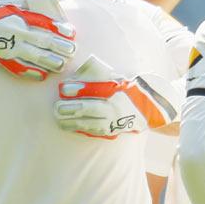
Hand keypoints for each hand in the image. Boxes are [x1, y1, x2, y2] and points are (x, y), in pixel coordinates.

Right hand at [0, 0, 75, 79]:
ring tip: (61, 65)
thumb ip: (26, 14)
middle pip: (41, 39)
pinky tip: (41, 76)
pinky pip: (16, 66)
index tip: (71, 32)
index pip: (42, 22)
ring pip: (31, 54)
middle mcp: (13, 29)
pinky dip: (29, 71)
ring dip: (48, 60)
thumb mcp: (8, 8)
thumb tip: (47, 21)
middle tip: (72, 52)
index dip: (58, 28)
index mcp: (16, 15)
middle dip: (58, 46)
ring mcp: (6, 44)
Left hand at [54, 56, 181, 138]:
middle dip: (73, 108)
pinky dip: (80, 129)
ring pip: (92, 123)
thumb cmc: (126, 88)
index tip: (63, 89)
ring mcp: (116, 121)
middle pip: (92, 109)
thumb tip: (78, 72)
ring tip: (58, 118)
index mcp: (118, 91)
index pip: (96, 90)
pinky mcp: (113, 130)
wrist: (148, 107)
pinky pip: (95, 131)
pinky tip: (68, 126)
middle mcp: (117, 107)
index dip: (79, 89)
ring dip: (73, 122)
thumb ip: (100, 76)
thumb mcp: (116, 77)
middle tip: (56, 107)